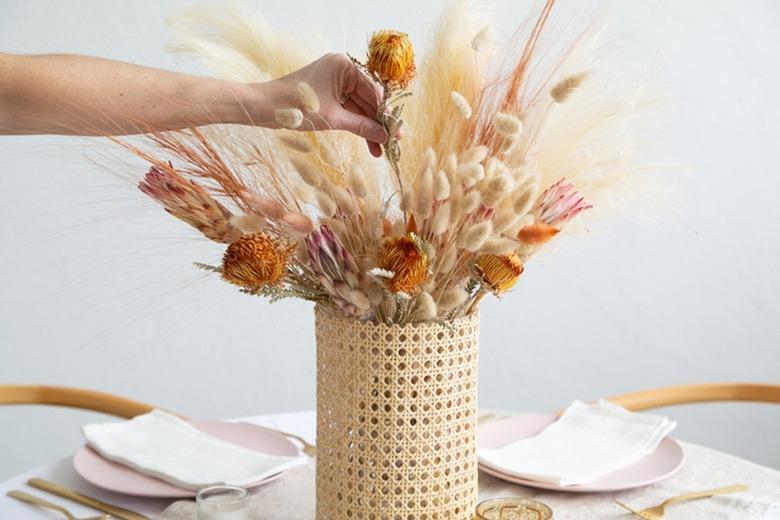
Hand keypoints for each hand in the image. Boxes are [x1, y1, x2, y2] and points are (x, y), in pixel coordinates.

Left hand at [256, 53, 388, 156]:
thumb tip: (384, 136)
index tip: (396, 132)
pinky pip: (347, 110)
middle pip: (367, 100)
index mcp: (344, 66)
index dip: (385, 114)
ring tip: (379, 150)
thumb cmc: (296, 107)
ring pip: (358, 108)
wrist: (264, 108)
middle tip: (391, 144)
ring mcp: (334, 82)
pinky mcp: (327, 94)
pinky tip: (367, 142)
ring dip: (367, 128)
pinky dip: (355, 126)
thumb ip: (361, 127)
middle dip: (377, 124)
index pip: (373, 91)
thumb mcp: (333, 119)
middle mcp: (341, 70)